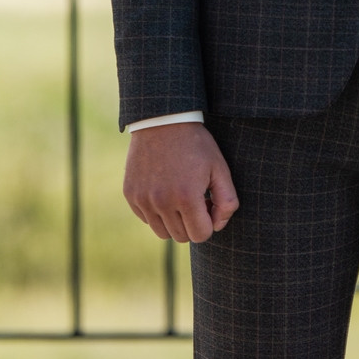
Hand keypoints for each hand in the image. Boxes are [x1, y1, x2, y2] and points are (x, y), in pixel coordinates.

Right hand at [123, 122, 238, 242]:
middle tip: (195, 199)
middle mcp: (162, 202)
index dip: (209, 223)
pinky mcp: (131, 195)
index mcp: (186, 197)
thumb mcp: (220, 168)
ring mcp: (143, 200)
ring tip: (180, 197)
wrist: (163, 121)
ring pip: (162, 232)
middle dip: (192, 223)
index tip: (208, 205)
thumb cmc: (196, 145)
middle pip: (181, 237)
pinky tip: (164, 190)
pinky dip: (157, 212)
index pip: (200, 236)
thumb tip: (217, 226)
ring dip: (174, 221)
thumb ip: (227, 201)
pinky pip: (147, 219)